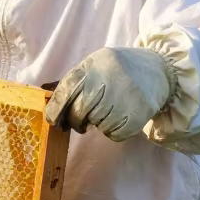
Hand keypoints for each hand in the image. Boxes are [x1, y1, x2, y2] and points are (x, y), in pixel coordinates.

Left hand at [44, 47, 178, 140]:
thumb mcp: (94, 66)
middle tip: (80, 120)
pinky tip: (120, 115)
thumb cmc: (116, 70)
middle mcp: (108, 81)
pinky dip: (112, 130)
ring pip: (96, 125)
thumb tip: (42, 90)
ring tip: (108, 109)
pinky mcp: (136, 115)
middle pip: (79, 112)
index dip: (55, 108)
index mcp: (94, 65)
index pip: (67, 89)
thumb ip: (70, 80)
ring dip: (97, 123)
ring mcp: (124, 98)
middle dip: (75, 120)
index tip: (51, 120)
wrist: (157, 72)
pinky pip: (113, 134)